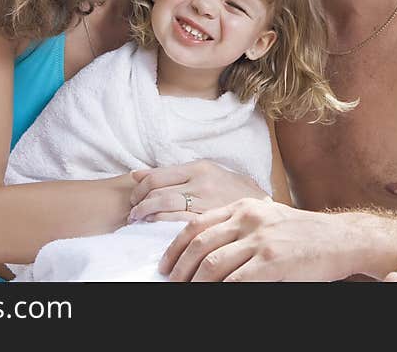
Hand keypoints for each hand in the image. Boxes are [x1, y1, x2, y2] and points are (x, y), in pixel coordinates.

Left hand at [127, 160, 268, 222]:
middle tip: (132, 212)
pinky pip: (179, 223)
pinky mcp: (211, 221)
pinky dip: (161, 225)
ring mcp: (206, 202)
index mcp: (199, 168)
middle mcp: (201, 183)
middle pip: (157, 192)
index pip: (157, 175)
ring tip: (140, 221)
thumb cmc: (231, 189)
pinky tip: (155, 228)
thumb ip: (172, 173)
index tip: (134, 198)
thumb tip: (136, 174)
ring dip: (146, 215)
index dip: (139, 188)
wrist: (264, 206)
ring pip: (165, 207)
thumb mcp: (205, 173)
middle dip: (139, 203)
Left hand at [158, 198, 346, 280]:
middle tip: (170, 283)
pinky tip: (214, 297)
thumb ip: (239, 225)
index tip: (166, 263)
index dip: (176, 245)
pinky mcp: (272, 262)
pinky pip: (235, 281)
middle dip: (180, 268)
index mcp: (243, 207)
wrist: (339, 239)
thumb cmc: (302, 232)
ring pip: (212, 264)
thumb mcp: (266, 217)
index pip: (197, 223)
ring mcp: (260, 240)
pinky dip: (219, 291)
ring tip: (187, 293)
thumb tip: (207, 247)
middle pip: (200, 244)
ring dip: (195, 283)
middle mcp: (248, 219)